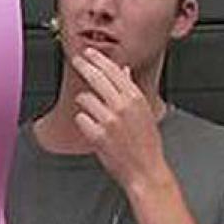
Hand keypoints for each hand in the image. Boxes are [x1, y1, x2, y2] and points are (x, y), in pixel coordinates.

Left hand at [70, 47, 170, 191]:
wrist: (145, 170)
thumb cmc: (147, 144)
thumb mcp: (145, 112)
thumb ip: (132, 90)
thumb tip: (124, 71)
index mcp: (135, 98)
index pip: (113, 70)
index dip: (98, 58)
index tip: (89, 53)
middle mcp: (122, 106)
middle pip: (96, 77)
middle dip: (83, 66)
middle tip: (76, 61)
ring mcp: (109, 120)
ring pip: (85, 98)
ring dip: (86, 104)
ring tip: (95, 114)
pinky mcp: (97, 135)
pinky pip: (80, 118)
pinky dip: (84, 122)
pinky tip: (94, 129)